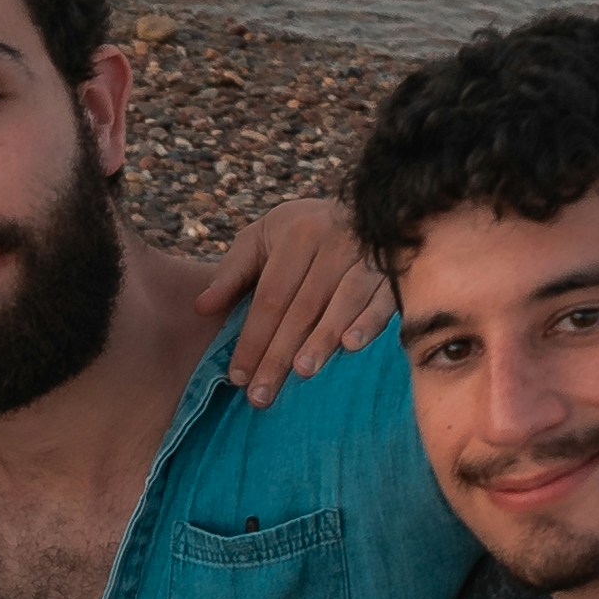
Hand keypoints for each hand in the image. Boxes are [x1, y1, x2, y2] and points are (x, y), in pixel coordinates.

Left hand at [196, 195, 392, 404]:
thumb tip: (201, 308)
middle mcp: (334, 242)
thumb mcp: (262, 238)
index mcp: (297, 235)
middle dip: (279, 354)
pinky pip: (383, 300)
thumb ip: (232, 272)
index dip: (252, 338)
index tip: (237, 376)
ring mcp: (368, 256)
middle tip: (262, 395)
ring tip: (302, 373)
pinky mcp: (397, 270)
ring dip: (322, 340)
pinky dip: (368, 323)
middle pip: (301, 308)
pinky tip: (352, 347)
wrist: (370, 204)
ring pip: (341, 304)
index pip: (270, 297)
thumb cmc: (303, 230)